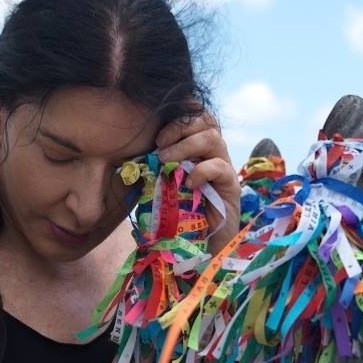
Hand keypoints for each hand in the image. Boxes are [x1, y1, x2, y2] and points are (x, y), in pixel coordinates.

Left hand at [155, 110, 240, 254]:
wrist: (200, 245)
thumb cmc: (179, 215)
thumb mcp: (162, 185)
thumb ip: (154, 169)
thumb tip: (132, 158)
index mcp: (198, 148)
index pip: (196, 116)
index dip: (178, 117)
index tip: (156, 134)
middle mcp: (214, 153)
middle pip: (206, 120)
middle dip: (180, 127)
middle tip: (159, 145)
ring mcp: (224, 168)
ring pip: (212, 138)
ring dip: (185, 145)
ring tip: (167, 160)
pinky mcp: (231, 186)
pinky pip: (219, 167)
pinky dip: (201, 170)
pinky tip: (188, 183)